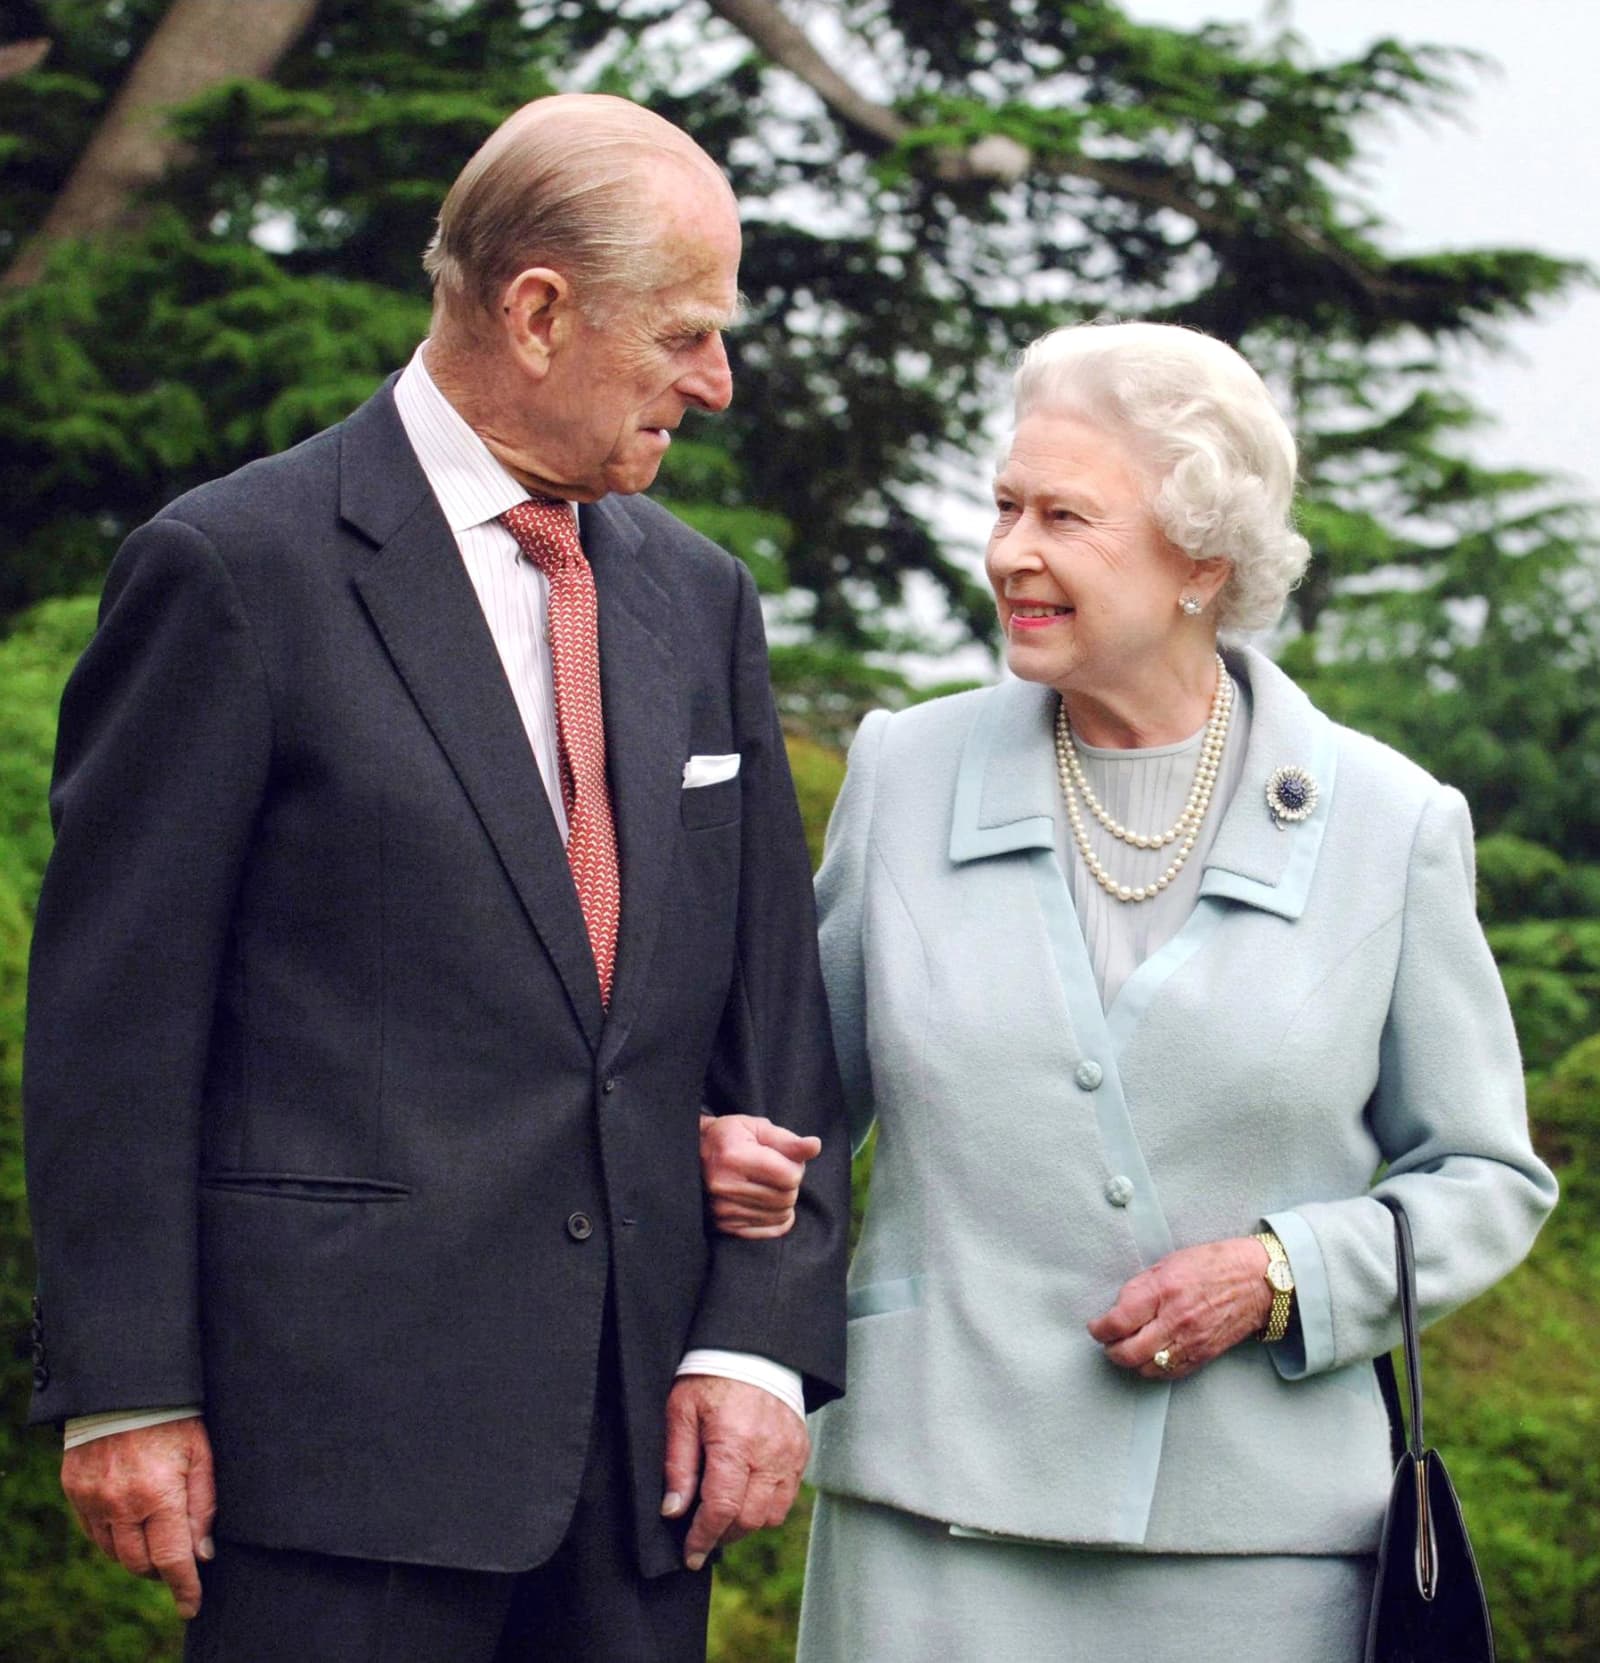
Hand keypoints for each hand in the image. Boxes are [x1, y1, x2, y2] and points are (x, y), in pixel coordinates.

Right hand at [61, 1416, 215, 1618]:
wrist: (125, 1385)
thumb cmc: (174, 1416)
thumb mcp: (202, 1453)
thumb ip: (204, 1505)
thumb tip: (204, 1553)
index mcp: (158, 1494)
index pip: (171, 1558)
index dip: (184, 1587)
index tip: (192, 1606)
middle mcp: (120, 1503)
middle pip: (140, 1562)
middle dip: (161, 1569)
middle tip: (178, 1560)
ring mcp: (92, 1499)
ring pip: (114, 1552)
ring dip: (137, 1554)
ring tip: (157, 1536)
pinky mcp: (74, 1491)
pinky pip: (94, 1533)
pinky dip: (114, 1538)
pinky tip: (131, 1523)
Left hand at [660, 1375, 808, 1570]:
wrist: (753, 1348)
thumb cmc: (711, 1376)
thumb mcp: (681, 1412)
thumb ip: (678, 1464)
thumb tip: (673, 1511)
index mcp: (734, 1441)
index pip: (722, 1509)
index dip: (703, 1538)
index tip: (689, 1555)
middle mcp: (768, 1452)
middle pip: (749, 1519)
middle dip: (722, 1536)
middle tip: (702, 1536)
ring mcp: (789, 1452)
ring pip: (772, 1515)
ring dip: (746, 1524)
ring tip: (724, 1515)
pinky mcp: (801, 1450)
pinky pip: (788, 1496)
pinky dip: (767, 1506)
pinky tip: (747, 1495)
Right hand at [699, 1113, 821, 1238]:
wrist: (690, 1156)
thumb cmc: (727, 1137)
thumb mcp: (755, 1128)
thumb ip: (787, 1140)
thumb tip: (815, 1146)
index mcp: (734, 1157)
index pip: (790, 1175)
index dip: (795, 1165)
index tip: (784, 1158)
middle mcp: (726, 1186)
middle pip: (787, 1196)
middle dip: (790, 1183)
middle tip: (776, 1170)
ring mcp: (723, 1210)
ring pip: (781, 1215)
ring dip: (784, 1200)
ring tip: (768, 1184)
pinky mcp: (724, 1225)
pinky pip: (768, 1231)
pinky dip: (776, 1218)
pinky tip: (767, 1202)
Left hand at [1087, 1237, 1273, 1380]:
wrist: (1256, 1281)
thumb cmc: (1213, 1265)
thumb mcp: (1168, 1263)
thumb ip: (1141, 1288)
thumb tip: (1117, 1309)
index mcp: (1163, 1291)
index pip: (1119, 1321)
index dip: (1099, 1329)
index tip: (1095, 1327)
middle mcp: (1176, 1320)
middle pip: (1129, 1352)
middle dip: (1110, 1350)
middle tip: (1107, 1342)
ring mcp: (1191, 1341)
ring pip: (1147, 1368)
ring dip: (1130, 1362)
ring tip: (1126, 1348)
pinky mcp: (1203, 1356)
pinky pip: (1169, 1373)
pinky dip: (1153, 1369)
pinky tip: (1149, 1357)